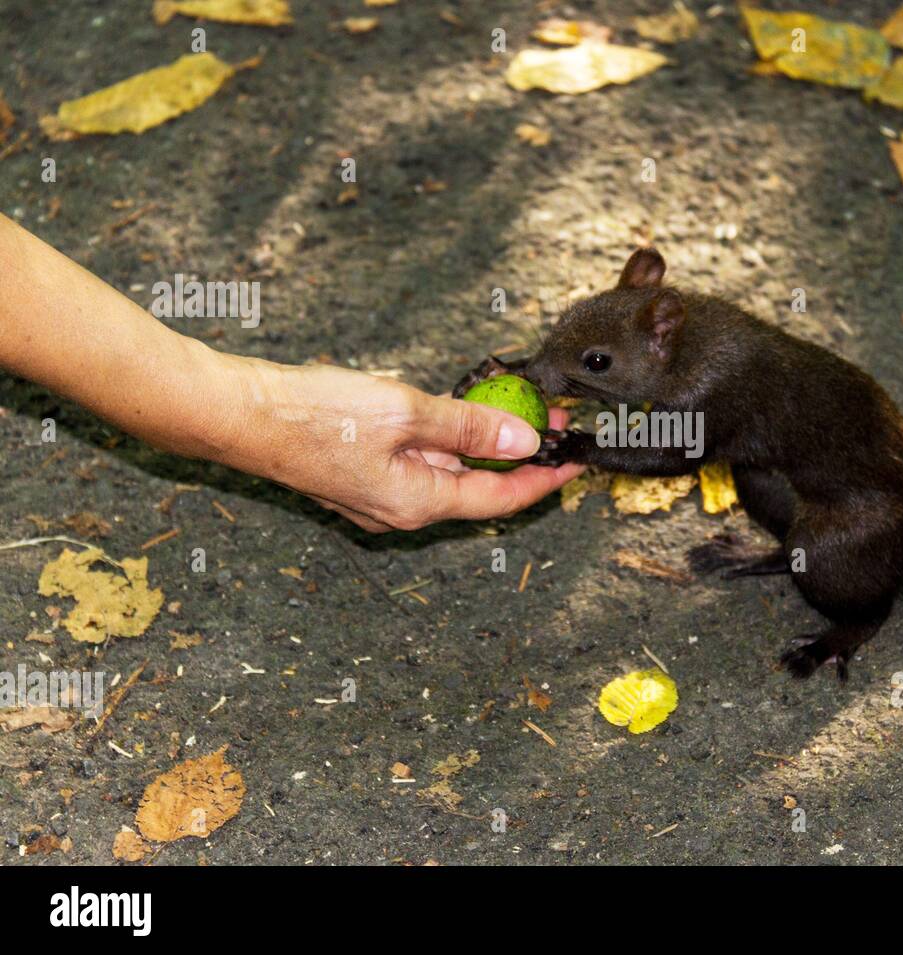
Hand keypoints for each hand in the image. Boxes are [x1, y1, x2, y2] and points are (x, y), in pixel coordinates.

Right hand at [222, 360, 583, 531]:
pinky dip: (447, 442)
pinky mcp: (363, 477)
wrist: (240, 414)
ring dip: (483, 446)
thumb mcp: (405, 412)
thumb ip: (468, 428)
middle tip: (549, 420)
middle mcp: (402, 511)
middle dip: (519, 456)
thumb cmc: (313, 416)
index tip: (577, 461)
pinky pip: (421, 464)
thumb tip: (523, 443)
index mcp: (417, 504)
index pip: (501, 500)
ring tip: (512, 409)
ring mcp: (380, 497)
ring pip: (449, 475)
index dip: (545, 481)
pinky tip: (453, 413)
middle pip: (478, 489)